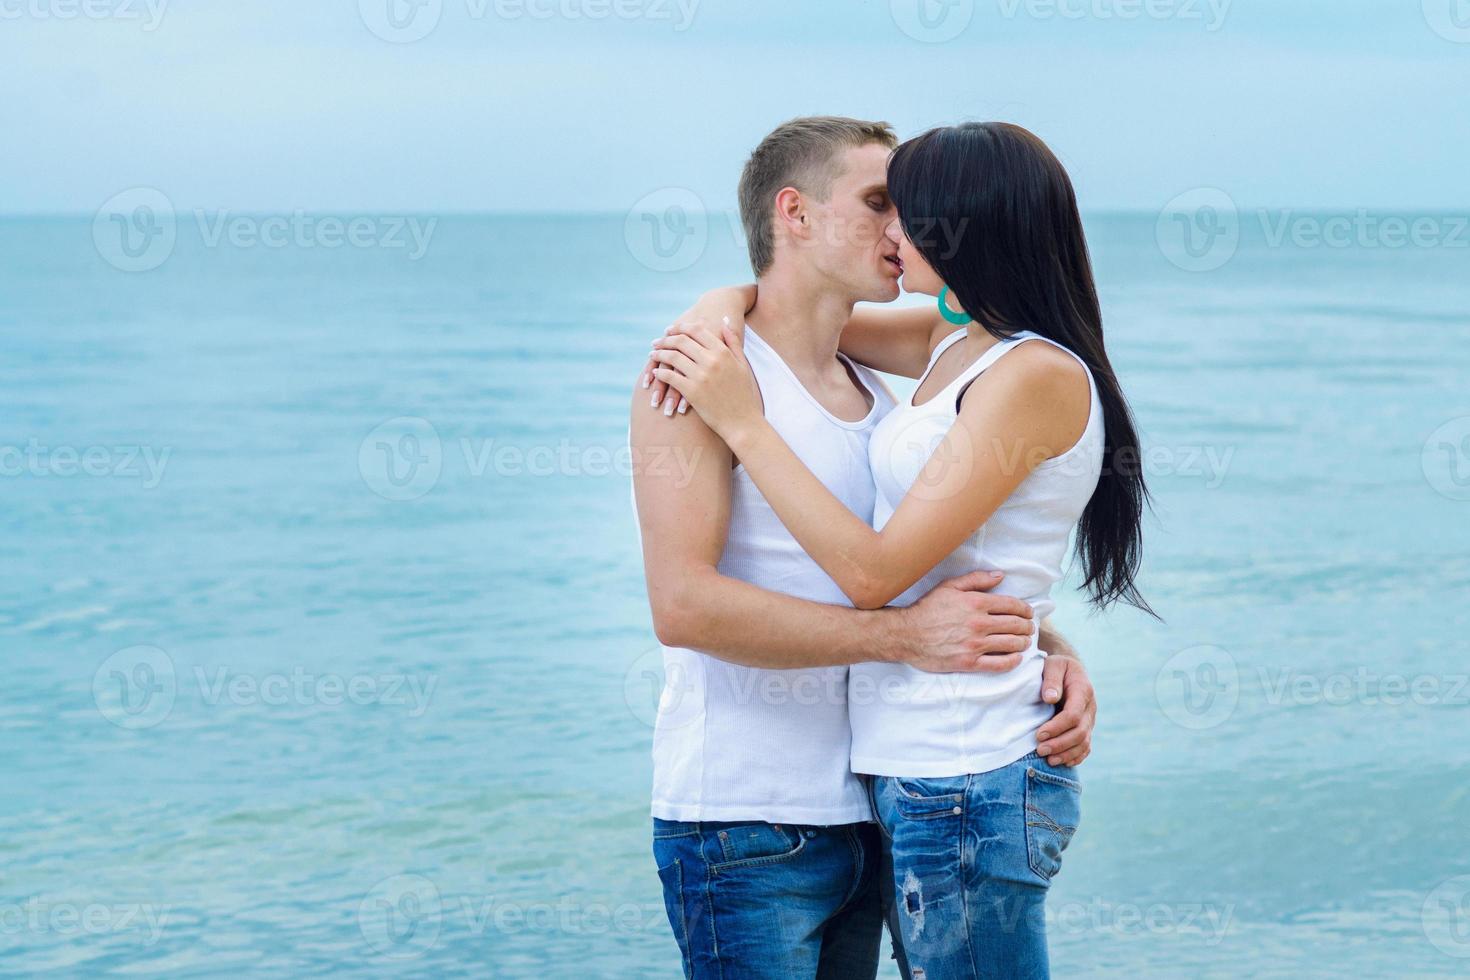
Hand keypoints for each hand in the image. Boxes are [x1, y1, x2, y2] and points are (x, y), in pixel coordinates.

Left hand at [648, 320, 761, 440]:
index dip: (680, 328)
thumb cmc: (743, 394)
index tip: (670, 330)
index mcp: (723, 352)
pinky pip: (670, 377)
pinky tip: (656, 373)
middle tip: (656, 342)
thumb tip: (723, 320)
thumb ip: (733, 341)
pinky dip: (660, 374)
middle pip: (681, 341)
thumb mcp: (742, 364)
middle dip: (665, 339)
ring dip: (659, 354)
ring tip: (653, 355)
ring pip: (672, 357)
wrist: (743, 422)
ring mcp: (701, 376)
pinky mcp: (692, 392)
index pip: (697, 330)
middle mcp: (711, 361)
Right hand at [894, 570, 1034, 673]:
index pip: (1012, 606)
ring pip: (1012, 644)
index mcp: (976, 603)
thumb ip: (976, 579)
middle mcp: (979, 624)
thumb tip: (1000, 576)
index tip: (1028, 613)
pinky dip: (1013, 661)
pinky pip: (1000, 664)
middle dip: (1027, 626)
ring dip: (1023, 643)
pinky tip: (1016, 657)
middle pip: (1016, 625)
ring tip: (1024, 641)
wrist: (906, 634)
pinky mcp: (969, 663)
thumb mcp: (949, 586)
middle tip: (1029, 628)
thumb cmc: (926, 608)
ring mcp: (975, 645)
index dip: (1025, 609)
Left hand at [1036, 654, 1095, 766]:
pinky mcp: (1086, 728)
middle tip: (1040, 750)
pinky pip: (1086, 747)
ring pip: (1084, 742)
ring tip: (1048, 760)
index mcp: (1083, 690)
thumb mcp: (1053, 665)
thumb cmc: (1057, 667)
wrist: (1068, 670)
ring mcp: (1090, 719)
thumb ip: (1052, 679)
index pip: (1073, 715)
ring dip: (1066, 753)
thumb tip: (1050, 698)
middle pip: (1080, 732)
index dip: (1057, 727)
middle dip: (1060, 744)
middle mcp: (1090, 707)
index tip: (1039, 734)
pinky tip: (1062, 762)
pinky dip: (1076, 757)